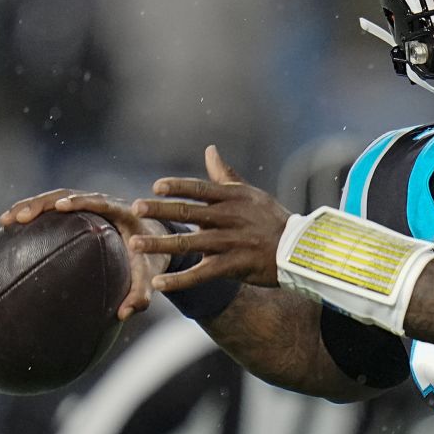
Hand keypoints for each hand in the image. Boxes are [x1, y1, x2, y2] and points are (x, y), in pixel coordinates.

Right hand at [0, 188, 169, 320]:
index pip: (100, 202)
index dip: (81, 202)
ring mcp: (90, 206)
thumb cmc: (154, 258)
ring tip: (5, 221)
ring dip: (30, 206)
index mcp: (124, 213)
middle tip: (21, 217)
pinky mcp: (80, 212)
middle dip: (43, 203)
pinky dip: (33, 214)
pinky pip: (53, 209)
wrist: (158, 241)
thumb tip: (122, 314)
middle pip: (69, 195)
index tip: (61, 207)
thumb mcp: (151, 276)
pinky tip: (9, 228)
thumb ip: (141, 293)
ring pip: (56, 198)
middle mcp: (104, 204)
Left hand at [130, 145, 290, 291]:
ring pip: (190, 243)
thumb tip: (210, 150)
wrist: (298, 250)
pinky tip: (159, 283)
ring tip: (135, 244)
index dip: (178, 187)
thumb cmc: (271, 219)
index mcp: (233, 197)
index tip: (156, 187)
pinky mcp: (234, 265)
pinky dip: (180, 280)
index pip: (200, 189)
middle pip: (189, 212)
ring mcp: (231, 242)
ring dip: (160, 243)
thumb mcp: (250, 193)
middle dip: (160, 210)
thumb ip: (225, 175)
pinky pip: (202, 274)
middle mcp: (230, 217)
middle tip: (135, 208)